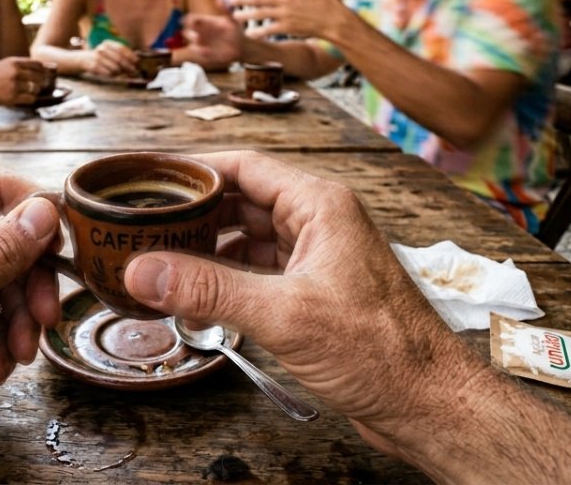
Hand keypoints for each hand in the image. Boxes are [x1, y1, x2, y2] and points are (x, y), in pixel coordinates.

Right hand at [0, 56, 49, 104]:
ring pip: (36, 89)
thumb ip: (19, 65)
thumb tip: (42, 67)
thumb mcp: (3, 65)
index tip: (43, 75)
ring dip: (35, 92)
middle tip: (38, 86)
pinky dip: (30, 99)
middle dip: (40, 82)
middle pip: (40, 77)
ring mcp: (14, 85)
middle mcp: (15, 71)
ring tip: (28, 92)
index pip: (38, 64)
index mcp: (14, 61)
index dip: (43, 71)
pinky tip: (24, 98)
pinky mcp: (12, 97)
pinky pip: (30, 99)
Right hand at [84, 40, 137, 76]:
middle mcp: (102, 49)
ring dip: (121, 72)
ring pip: (115, 68)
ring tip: (122, 72)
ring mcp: (97, 58)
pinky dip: (113, 75)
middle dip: (128, 66)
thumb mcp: (111, 51)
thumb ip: (123, 54)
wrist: (85, 59)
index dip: (130, 56)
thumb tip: (136, 62)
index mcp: (108, 43)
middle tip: (133, 71)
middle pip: (119, 59)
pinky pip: (108, 73)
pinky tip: (113, 74)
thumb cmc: (103, 56)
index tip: (137, 62)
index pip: (121, 48)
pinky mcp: (94, 67)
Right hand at [122, 151, 490, 460]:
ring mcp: (317, 259)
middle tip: (143, 231)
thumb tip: (148, 270)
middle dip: (193, 218)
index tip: (151, 181)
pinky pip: (258, 275)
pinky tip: (198, 303)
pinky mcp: (313, 294)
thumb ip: (210, 289)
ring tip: (160, 268)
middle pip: (240, 203)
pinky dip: (226, 284)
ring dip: (207, 255)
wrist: (427, 403)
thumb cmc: (384, 352)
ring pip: (247, 241)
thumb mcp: (283, 315)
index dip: (194, 172)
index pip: (244, 167)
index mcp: (320, 206)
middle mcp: (319, 224)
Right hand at [181, 13, 241, 68]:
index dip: (187, 19)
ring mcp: (203, 43)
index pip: (191, 19)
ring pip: (190, 42)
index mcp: (205, 22)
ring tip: (199, 39)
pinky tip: (206, 50)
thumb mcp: (231, 19)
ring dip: (193, 41)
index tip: (190, 20)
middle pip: (186, 31)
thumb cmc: (236, 31)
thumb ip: (224, 9)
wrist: (241, 46)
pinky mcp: (205, 53)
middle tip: (196, 30)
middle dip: (188, 31)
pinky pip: (198, 52)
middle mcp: (201, 32)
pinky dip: (200, 51)